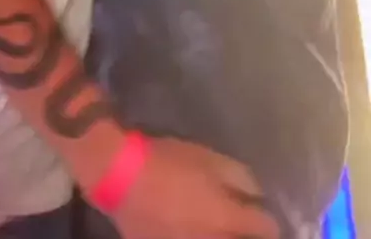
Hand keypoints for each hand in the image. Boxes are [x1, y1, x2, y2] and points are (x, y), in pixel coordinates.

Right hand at [111, 137, 278, 238]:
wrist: (122, 176)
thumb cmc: (169, 163)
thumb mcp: (209, 159)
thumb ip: (240, 178)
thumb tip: (258, 194)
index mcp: (227, 218)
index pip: (265, 229)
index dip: (269, 221)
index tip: (265, 216)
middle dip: (247, 236)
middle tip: (246, 228)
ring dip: (225, 238)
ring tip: (221, 229)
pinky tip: (195, 232)